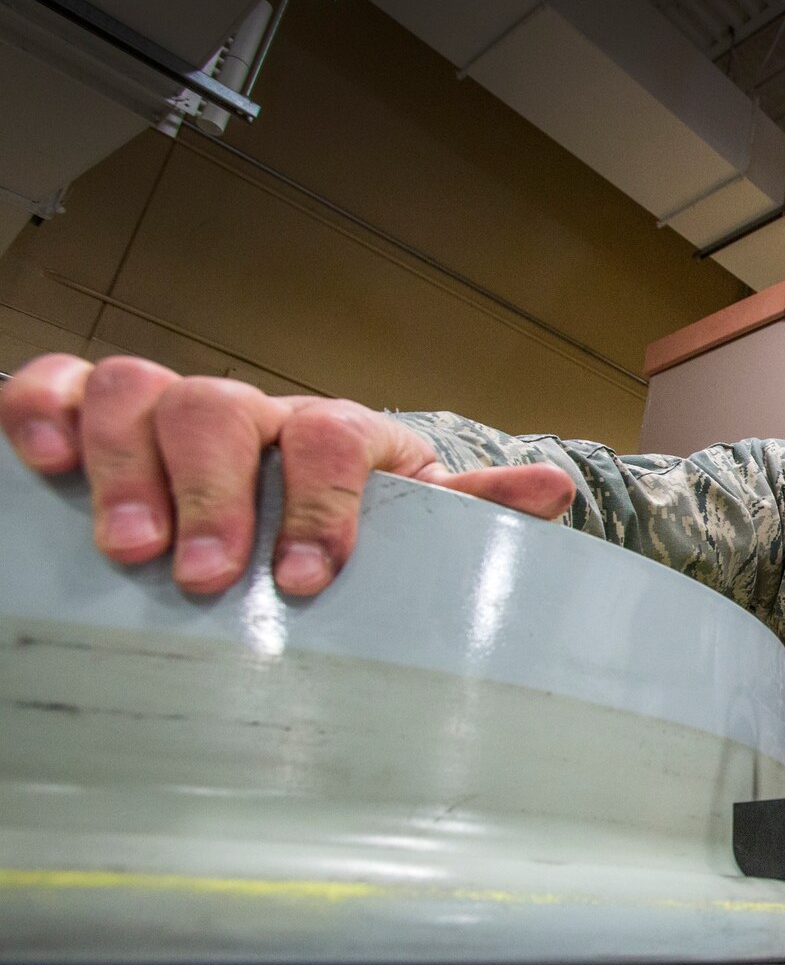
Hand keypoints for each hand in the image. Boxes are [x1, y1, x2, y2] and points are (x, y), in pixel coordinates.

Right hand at [1, 353, 575, 595]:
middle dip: (212, 494)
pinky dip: (38, 410)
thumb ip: (474, 514)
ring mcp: (171, 407)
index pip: (331, 439)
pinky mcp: (93, 415)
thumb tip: (552, 490)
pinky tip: (40, 464)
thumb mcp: (417, 524)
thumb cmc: (353, 523)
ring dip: (126, 464)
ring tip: (125, 552)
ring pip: (137, 389)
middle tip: (202, 578)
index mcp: (338, 434)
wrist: (294, 499)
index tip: (305, 580)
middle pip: (221, 410)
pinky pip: (55, 384)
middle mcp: (253, 413)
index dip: (320, 504)